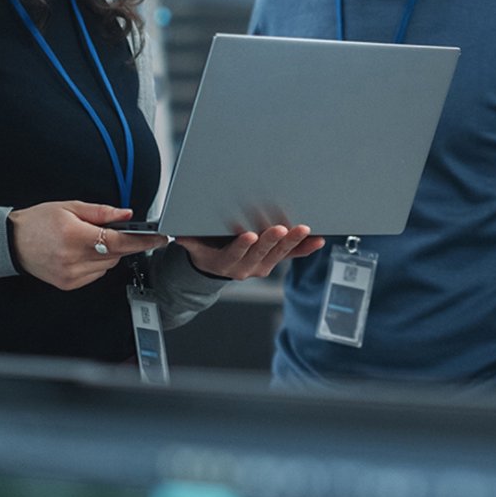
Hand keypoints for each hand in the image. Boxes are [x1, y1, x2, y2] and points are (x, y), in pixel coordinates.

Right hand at [8, 201, 167, 289]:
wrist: (12, 242)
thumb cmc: (38, 222)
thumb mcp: (70, 207)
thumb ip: (102, 212)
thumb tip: (126, 214)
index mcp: (75, 236)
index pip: (119, 241)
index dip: (142, 240)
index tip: (159, 238)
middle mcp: (73, 259)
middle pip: (116, 254)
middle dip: (120, 242)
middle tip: (108, 230)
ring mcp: (71, 275)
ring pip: (108, 266)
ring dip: (108, 253)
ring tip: (88, 240)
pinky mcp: (69, 284)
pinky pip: (96, 274)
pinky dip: (97, 263)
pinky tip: (82, 252)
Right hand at [176, 225, 324, 280]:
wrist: (217, 267)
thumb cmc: (208, 249)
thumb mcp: (195, 247)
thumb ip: (189, 241)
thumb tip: (177, 236)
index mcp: (226, 263)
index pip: (235, 254)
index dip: (242, 245)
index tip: (249, 235)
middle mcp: (246, 267)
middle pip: (261, 253)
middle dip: (271, 240)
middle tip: (280, 228)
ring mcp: (263, 265)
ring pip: (279, 254)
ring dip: (292, 242)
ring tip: (303, 230)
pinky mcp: (274, 260)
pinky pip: (292, 256)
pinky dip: (305, 249)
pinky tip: (317, 241)